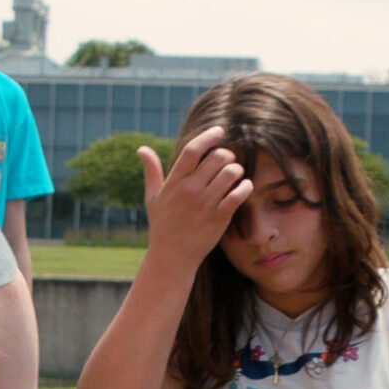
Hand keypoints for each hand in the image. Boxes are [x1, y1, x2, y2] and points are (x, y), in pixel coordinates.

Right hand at [139, 125, 251, 267]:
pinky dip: (246, 187)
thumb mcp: (153, 198)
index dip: (208, 136)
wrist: (172, 257)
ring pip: (231, 173)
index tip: (219, 131)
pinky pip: (239, 194)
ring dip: (237, 170)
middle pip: (217, 158)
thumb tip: (142, 149)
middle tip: (228, 160)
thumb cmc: (162, 225)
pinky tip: (244, 187)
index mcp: (174, 182)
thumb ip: (152, 171)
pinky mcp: (219, 218)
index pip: (192, 150)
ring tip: (235, 174)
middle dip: (226, 155)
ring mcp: (205, 204)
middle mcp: (190, 191)